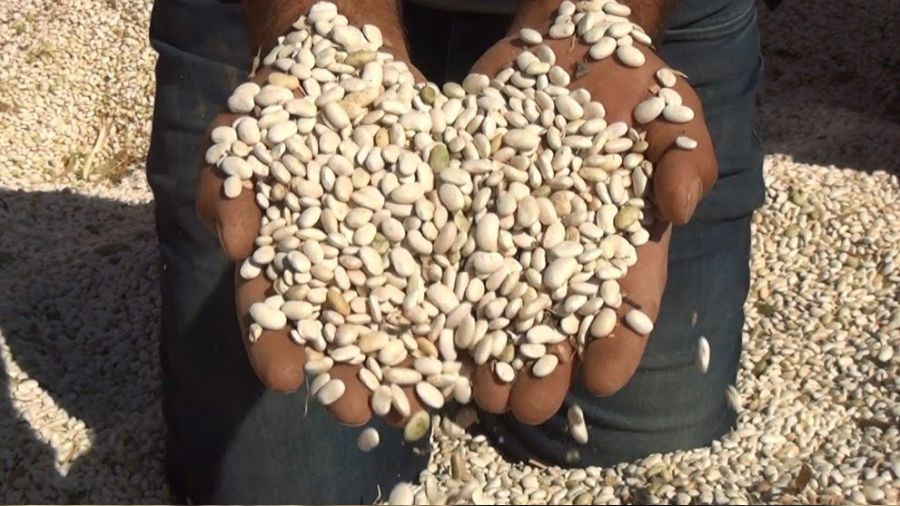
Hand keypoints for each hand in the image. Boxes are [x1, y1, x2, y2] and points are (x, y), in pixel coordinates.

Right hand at [195, 10, 426, 425]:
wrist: (345, 63)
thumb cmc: (285, 108)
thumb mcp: (245, 137)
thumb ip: (231, 189)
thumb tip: (235, 244)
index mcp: (286, 258)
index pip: (274, 310)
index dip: (276, 345)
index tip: (284, 380)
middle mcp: (340, 268)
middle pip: (344, 331)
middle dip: (353, 373)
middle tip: (364, 412)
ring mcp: (391, 252)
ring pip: (402, 314)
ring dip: (412, 358)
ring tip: (428, 397)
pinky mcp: (437, 230)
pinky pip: (453, 272)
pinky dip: (463, 305)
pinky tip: (479, 337)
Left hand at [470, 24, 716, 423]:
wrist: (567, 43)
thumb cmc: (632, 82)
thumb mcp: (671, 110)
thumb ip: (685, 157)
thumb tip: (680, 208)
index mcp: (620, 238)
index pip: (623, 298)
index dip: (616, 340)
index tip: (602, 378)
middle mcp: (564, 247)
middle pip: (554, 319)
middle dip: (541, 367)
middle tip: (526, 409)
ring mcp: (514, 232)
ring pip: (499, 304)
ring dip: (488, 352)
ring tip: (475, 395)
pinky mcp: (469, 209)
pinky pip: (454, 256)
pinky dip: (443, 297)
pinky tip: (429, 336)